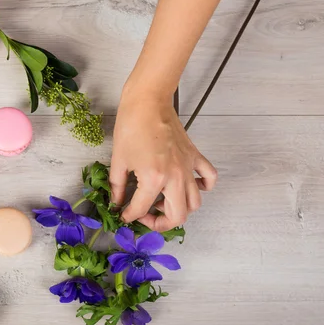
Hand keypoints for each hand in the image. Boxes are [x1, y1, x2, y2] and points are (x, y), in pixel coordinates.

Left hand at [109, 90, 216, 231]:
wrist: (147, 102)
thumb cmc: (131, 127)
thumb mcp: (118, 161)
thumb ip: (117, 187)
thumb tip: (116, 202)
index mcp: (154, 178)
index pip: (141, 209)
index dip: (129, 216)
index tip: (123, 215)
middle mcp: (175, 177)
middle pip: (177, 216)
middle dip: (159, 223)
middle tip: (145, 217)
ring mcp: (188, 167)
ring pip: (194, 203)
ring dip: (179, 209)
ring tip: (162, 203)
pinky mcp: (195, 156)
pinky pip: (209, 178)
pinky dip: (203, 187)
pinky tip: (188, 187)